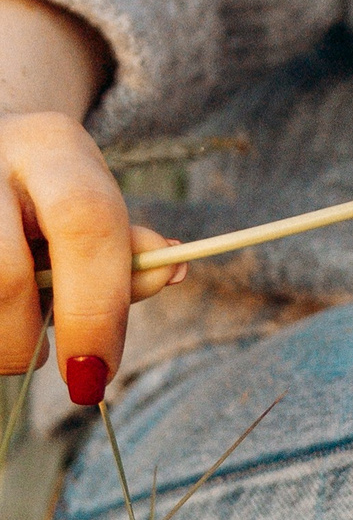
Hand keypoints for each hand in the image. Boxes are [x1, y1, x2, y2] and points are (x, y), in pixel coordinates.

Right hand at [0, 0, 185, 404]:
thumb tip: (168, 273)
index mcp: (50, 145)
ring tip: (15, 332)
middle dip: (25, 339)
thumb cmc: (39, 191)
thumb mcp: (86, 199)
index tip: (96, 374)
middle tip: (45, 362)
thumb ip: (123, 246)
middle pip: (5, 276)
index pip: (87, 224)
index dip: (98, 307)